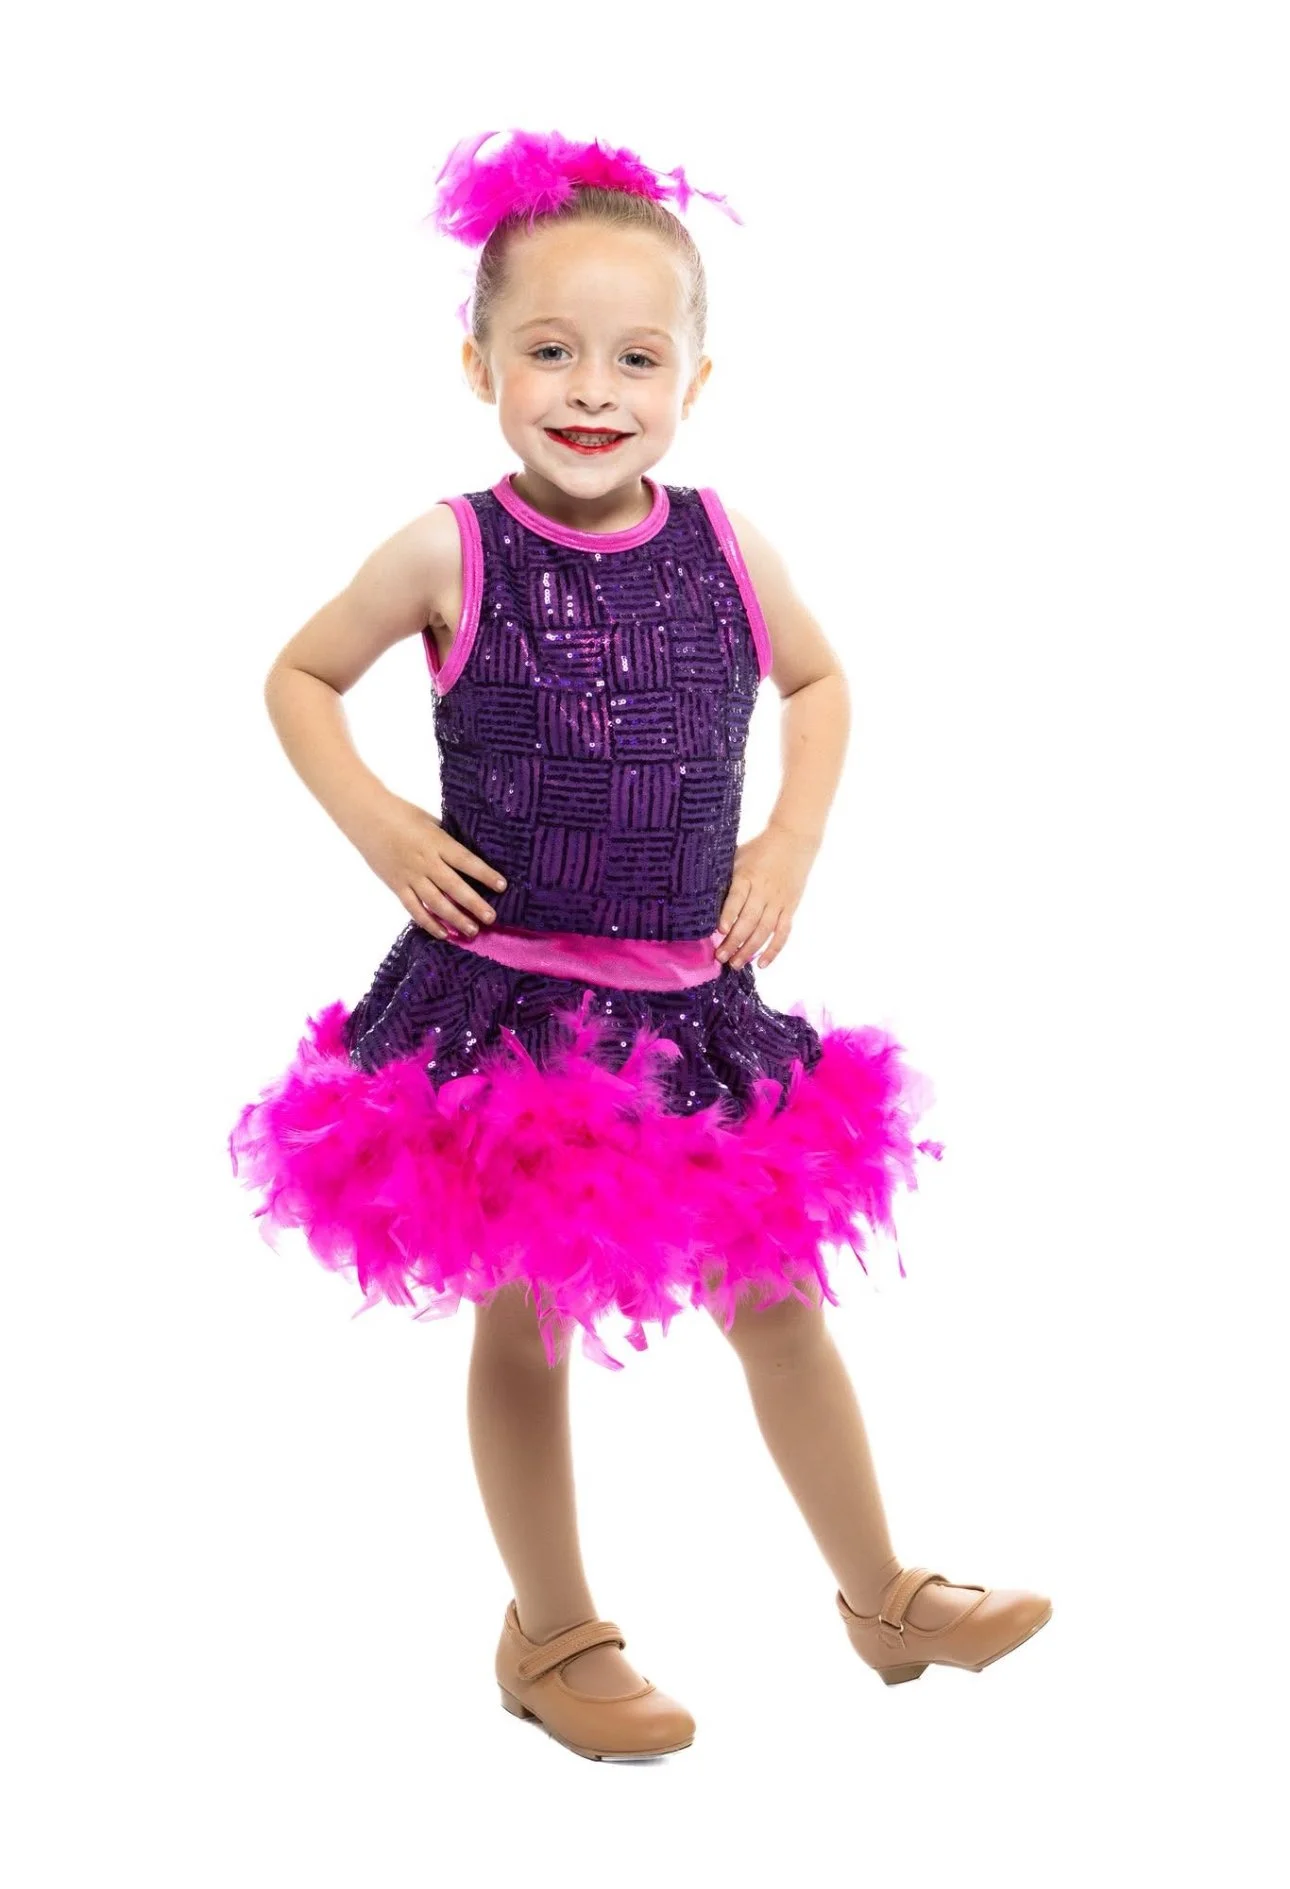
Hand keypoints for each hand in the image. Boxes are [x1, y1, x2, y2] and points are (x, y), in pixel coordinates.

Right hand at [351, 793, 507, 939]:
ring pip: (436, 902)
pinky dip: (428, 923)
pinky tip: (443, 933)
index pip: (466, 861)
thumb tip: (467, 857)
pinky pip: (414, 908)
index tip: (502, 886)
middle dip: (474, 904)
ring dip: (455, 918)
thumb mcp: (430, 821)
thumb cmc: (402, 813)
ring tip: (472, 930)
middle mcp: (426, 861)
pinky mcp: (397, 886)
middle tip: (491, 918)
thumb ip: (447, 840)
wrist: (366, 816)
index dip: (485, 874)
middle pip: (454, 887)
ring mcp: (410, 876)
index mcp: (437, 842)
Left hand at [715, 822, 819, 969]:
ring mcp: (778, 901)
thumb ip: (725, 876)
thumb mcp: (738, 856)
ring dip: (749, 949)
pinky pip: (783, 932)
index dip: (729, 914)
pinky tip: (761, 964)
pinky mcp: (790, 908)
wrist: (794, 840)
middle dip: (734, 941)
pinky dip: (773, 950)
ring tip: (735, 964)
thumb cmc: (759, 849)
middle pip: (749, 920)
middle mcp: (764, 890)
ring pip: (764, 930)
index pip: (737, 897)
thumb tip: (701, 894)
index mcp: (747, 876)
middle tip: (720, 957)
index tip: (720, 930)